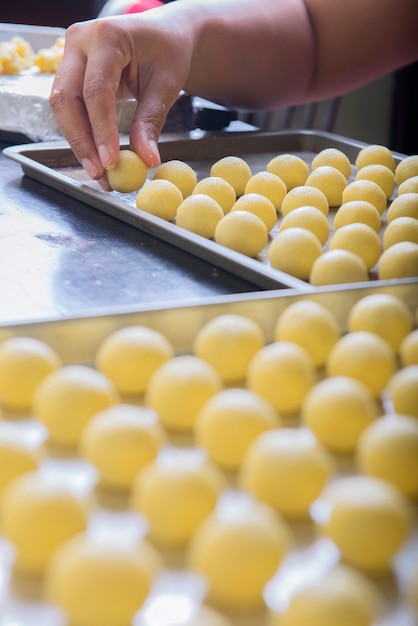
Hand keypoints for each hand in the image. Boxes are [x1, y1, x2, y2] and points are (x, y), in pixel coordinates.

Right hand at [50, 10, 192, 183]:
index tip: (111, 162)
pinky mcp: (70, 71)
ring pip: (62, 106)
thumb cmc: (168, 53)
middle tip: (99, 173)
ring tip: (99, 173)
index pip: (96, 89)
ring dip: (79, 142)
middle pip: (67, 98)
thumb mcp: (166, 85)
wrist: (164, 35)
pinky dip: (82, 134)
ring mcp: (70, 55)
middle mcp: (80, 41)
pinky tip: (96, 158)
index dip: (101, 130)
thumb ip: (151, 121)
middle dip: (81, 141)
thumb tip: (145, 160)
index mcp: (107, 36)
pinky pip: (70, 107)